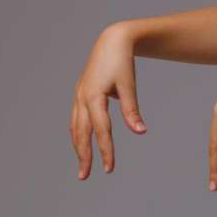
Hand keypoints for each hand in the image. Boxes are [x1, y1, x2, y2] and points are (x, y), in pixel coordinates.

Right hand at [70, 23, 146, 179]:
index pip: (101, 130)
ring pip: (75, 127)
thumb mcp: (129, 85)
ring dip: (78, 147)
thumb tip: (140, 132)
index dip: (105, 150)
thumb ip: (132, 111)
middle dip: (83, 156)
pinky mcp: (80, 93)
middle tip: (85, 177)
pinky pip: (76, 118)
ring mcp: (78, 95)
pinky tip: (82, 142)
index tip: (109, 169)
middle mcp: (82, 98)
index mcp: (94, 96)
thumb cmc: (122, 61)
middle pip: (81, 133)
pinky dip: (78, 133)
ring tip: (82, 165)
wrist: (112, 40)